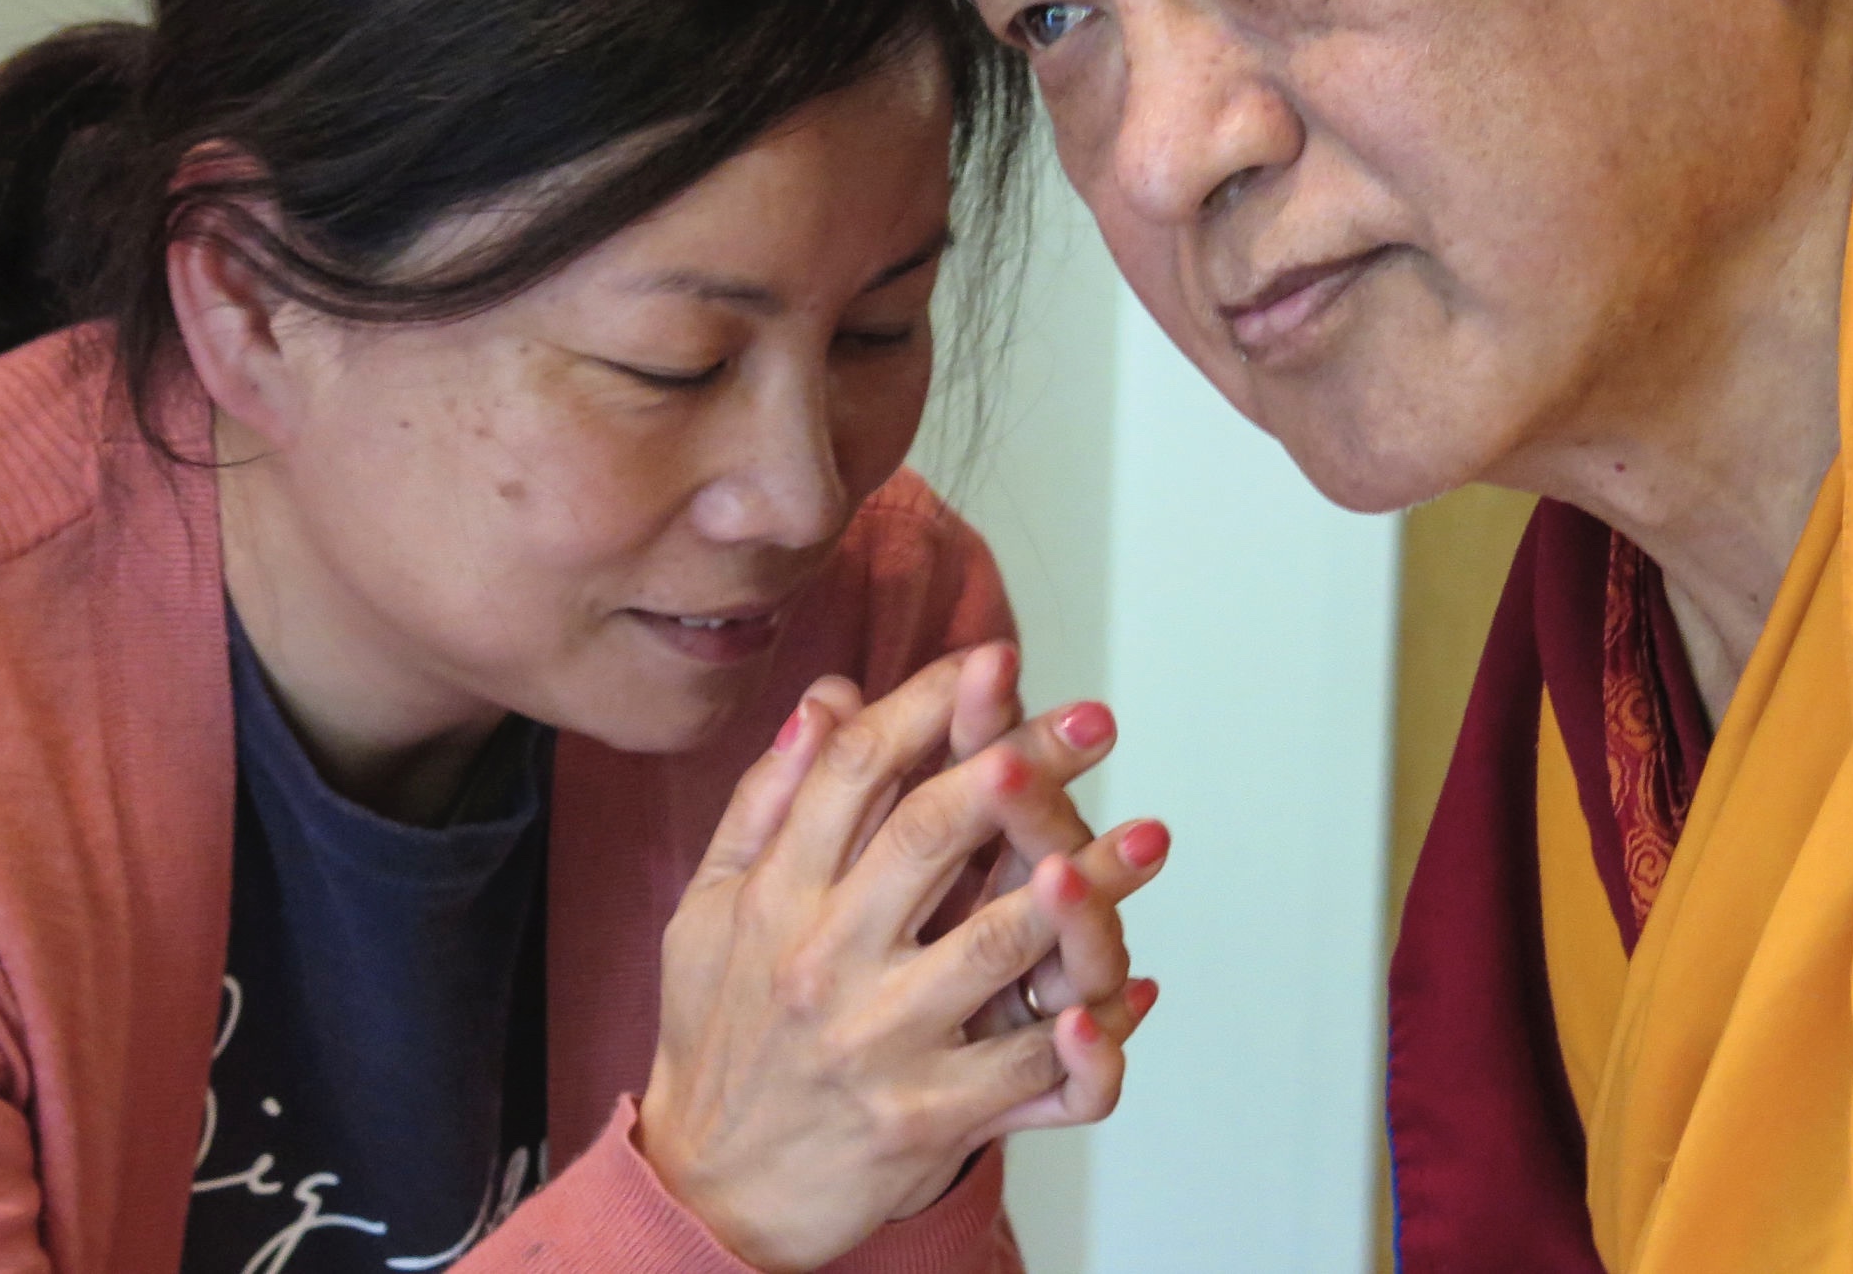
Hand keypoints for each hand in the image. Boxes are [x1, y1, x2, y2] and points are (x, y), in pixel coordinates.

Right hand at [636, 646, 1168, 1271]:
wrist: (709, 1195)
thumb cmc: (719, 1035)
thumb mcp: (709, 908)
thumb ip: (767, 799)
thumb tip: (829, 699)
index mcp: (777, 895)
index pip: (857, 771)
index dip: (929, 703)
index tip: (994, 658)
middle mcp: (827, 958)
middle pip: (932, 833)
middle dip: (1021, 764)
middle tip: (1092, 721)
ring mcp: (880, 1041)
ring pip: (996, 943)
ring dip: (1081, 886)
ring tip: (1143, 838)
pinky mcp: (926, 1119)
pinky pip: (1025, 1068)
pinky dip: (1089, 1030)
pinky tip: (1133, 987)